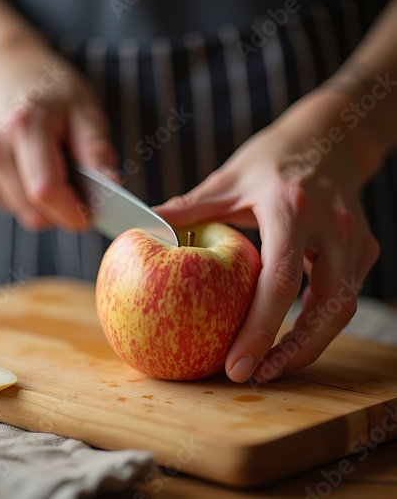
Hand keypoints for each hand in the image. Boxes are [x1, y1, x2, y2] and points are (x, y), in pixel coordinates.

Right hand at [0, 40, 116, 230]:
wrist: (4, 72)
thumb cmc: (51, 92)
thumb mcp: (85, 111)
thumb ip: (97, 151)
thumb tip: (112, 187)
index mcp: (25, 126)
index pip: (46, 190)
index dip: (73, 211)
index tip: (92, 214)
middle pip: (35, 211)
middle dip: (64, 211)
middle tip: (80, 190)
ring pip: (25, 215)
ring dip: (48, 208)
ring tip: (57, 173)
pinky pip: (12, 208)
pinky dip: (30, 201)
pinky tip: (34, 172)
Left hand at [155, 89, 381, 382]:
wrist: (330, 137)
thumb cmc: (273, 158)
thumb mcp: (228, 179)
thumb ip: (189, 207)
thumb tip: (148, 227)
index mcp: (292, 208)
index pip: (280, 282)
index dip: (260, 331)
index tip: (237, 366)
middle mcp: (332, 228)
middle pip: (325, 308)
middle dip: (293, 353)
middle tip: (254, 377)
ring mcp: (355, 240)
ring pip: (342, 309)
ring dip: (309, 344)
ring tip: (271, 366)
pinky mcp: (364, 249)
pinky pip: (343, 295)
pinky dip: (317, 322)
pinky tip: (289, 334)